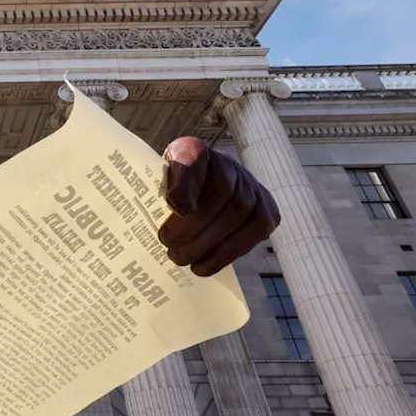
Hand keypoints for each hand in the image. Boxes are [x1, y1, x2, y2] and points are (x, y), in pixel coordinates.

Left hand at [159, 137, 279, 275]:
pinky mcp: (266, 210)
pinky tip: (205, 266)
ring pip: (239, 211)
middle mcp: (226, 162)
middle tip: (169, 245)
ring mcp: (250, 185)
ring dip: (208, 243)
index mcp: (192, 150)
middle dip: (193, 224)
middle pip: (221, 189)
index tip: (173, 206)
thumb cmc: (169, 198)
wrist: (201, 199)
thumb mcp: (151, 188)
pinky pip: (255, 230)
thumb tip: (150, 217)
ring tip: (183, 259)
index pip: (192, 155)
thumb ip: (150, 193)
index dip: (186, 181)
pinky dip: (228, 253)